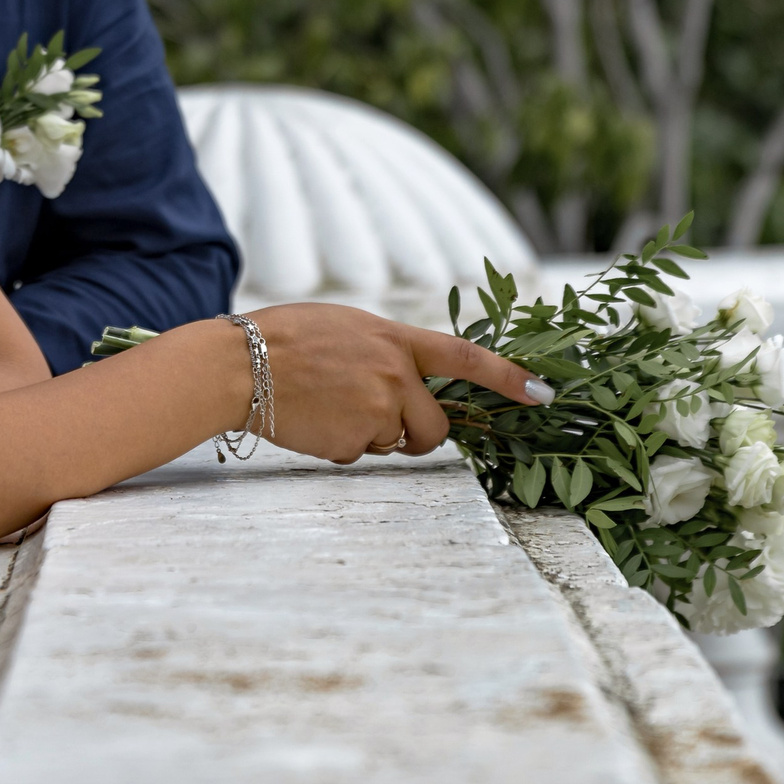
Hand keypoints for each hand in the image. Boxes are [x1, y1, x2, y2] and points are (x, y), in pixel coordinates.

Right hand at [241, 303, 550, 464]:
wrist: (239, 365)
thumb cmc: (284, 339)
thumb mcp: (347, 327)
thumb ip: (385, 350)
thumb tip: (407, 382)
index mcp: (394, 338)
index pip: (465, 356)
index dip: (508, 376)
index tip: (544, 392)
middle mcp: (395, 374)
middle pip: (434, 426)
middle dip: (415, 433)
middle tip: (374, 418)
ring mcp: (378, 409)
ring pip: (393, 442)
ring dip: (368, 434)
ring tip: (325, 405)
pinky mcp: (356, 441)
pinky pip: (361, 455)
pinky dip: (340, 445)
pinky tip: (313, 421)